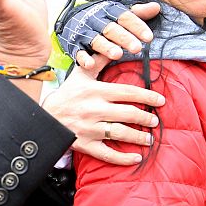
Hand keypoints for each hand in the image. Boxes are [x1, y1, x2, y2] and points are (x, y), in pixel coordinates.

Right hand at [43, 53, 164, 164]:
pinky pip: (108, 153)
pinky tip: (136, 157)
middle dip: (145, 118)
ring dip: (139, 136)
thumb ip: (99, 61)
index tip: (160, 100)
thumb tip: (115, 48)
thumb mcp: (81, 74)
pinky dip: (123, 158)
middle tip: (154, 121)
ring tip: (149, 138)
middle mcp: (95, 109)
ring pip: (121, 133)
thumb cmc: (67, 94)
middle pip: (128, 113)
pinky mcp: (86, 144)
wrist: (45, 116)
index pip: (127, 92)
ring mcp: (90, 128)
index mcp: (96, 91)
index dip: (147, 96)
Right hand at [54, 0, 159, 68]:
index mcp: (110, 12)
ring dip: (106, 47)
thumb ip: (137, 13)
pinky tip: (90, 65)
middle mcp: (97, 21)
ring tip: (117, 55)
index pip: (125, 17)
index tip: (149, 37)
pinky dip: (84, 58)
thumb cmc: (104, 19)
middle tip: (137, 48)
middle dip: (124, 38)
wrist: (73, 19)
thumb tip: (156, 7)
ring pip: (96, 40)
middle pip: (111, 29)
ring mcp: (85, 33)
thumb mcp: (119, 13)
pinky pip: (79, 52)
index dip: (137, 26)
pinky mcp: (75, 45)